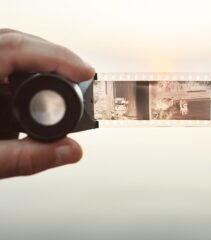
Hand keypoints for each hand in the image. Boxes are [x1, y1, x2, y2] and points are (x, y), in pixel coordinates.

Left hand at [0, 29, 94, 178]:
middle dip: (56, 59)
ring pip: (13, 51)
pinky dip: (28, 74)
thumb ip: (27, 158)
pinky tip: (37, 91)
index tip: (85, 71)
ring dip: (43, 66)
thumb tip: (70, 151)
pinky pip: (6, 64)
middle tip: (81, 78)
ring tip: (66, 83)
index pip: (15, 49)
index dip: (58, 57)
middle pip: (18, 45)